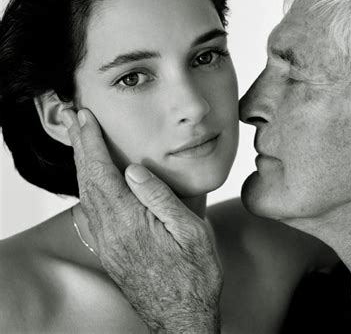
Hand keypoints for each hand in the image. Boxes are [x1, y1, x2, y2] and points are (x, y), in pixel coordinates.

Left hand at [62, 108, 222, 332]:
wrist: (183, 317)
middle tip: (74, 119)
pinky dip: (87, 187)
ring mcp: (107, 243)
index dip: (92, 142)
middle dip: (80, 146)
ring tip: (80, 142)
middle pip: (87, 180)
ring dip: (81, 164)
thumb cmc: (195, 274)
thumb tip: (134, 169)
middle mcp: (110, 232)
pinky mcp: (110, 251)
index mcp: (130, 222)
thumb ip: (161, 198)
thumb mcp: (191, 232)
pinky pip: (90, 212)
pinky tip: (90, 182)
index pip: (102, 172)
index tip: (85, 118)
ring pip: (86, 195)